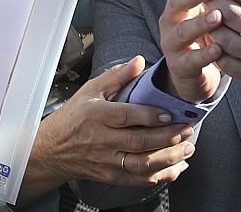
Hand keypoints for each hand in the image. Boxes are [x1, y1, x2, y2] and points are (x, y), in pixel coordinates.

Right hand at [17, 57, 192, 204]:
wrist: (52, 150)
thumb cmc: (74, 116)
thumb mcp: (91, 89)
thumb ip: (117, 75)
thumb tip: (140, 61)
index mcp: (98, 116)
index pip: (127, 116)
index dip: (150, 116)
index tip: (170, 113)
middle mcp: (102, 140)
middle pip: (138, 142)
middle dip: (167, 138)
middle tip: (187, 130)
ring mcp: (106, 161)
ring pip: (141, 164)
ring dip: (168, 158)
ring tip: (187, 149)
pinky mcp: (110, 176)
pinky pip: (137, 180)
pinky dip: (159, 176)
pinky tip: (175, 167)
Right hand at [158, 0, 223, 103]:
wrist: (194, 72)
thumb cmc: (206, 33)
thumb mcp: (206, 9)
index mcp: (179, 2)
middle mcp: (170, 19)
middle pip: (176, 2)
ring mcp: (172, 43)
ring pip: (182, 31)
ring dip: (199, 23)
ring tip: (218, 17)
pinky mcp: (179, 65)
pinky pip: (190, 59)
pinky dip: (204, 54)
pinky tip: (219, 49)